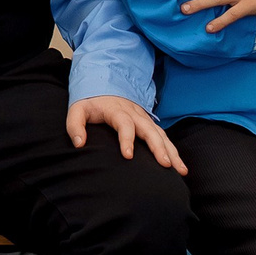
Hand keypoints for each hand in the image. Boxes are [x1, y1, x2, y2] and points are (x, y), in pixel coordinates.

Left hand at [65, 95, 187, 174]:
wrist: (104, 84)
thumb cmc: (91, 102)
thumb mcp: (77, 109)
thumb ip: (75, 125)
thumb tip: (79, 144)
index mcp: (116, 110)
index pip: (124, 124)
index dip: (126, 139)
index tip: (127, 155)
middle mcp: (134, 114)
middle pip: (149, 130)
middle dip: (159, 148)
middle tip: (165, 165)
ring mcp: (144, 119)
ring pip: (161, 135)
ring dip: (172, 152)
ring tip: (181, 170)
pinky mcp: (149, 124)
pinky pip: (164, 137)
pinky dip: (173, 151)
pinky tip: (179, 166)